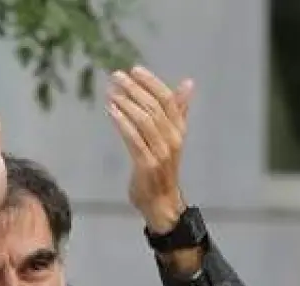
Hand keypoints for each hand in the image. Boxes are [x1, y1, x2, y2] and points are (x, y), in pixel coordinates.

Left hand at [106, 66, 194, 233]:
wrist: (162, 201)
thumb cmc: (164, 167)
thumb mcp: (172, 136)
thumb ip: (179, 110)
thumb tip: (189, 83)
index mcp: (179, 130)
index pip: (168, 100)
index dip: (151, 83)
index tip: (134, 70)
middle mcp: (173, 139)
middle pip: (154, 108)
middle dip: (134, 89)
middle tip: (116, 76)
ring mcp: (161, 153)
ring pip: (144, 121)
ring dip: (126, 103)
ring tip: (110, 92)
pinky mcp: (147, 164)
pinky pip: (134, 139)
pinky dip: (122, 123)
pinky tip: (111, 111)